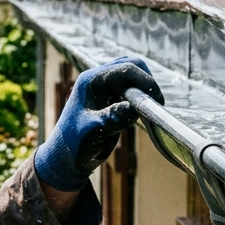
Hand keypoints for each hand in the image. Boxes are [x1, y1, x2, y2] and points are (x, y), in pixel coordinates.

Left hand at [34, 57, 164, 191]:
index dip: (145, 81)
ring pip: (132, 77)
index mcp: (91, 81)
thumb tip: (136, 108)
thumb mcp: (94, 131)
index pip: (125, 69)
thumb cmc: (75, 145)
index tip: (157, 101)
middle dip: (146, 81)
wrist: (66, 158)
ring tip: (151, 109)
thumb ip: (113, 118)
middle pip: (131, 65)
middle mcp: (98, 80)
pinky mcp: (112, 100)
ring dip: (145, 89)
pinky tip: (145, 113)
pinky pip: (132, 90)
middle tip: (156, 103)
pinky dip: (142, 98)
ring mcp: (105, 89)